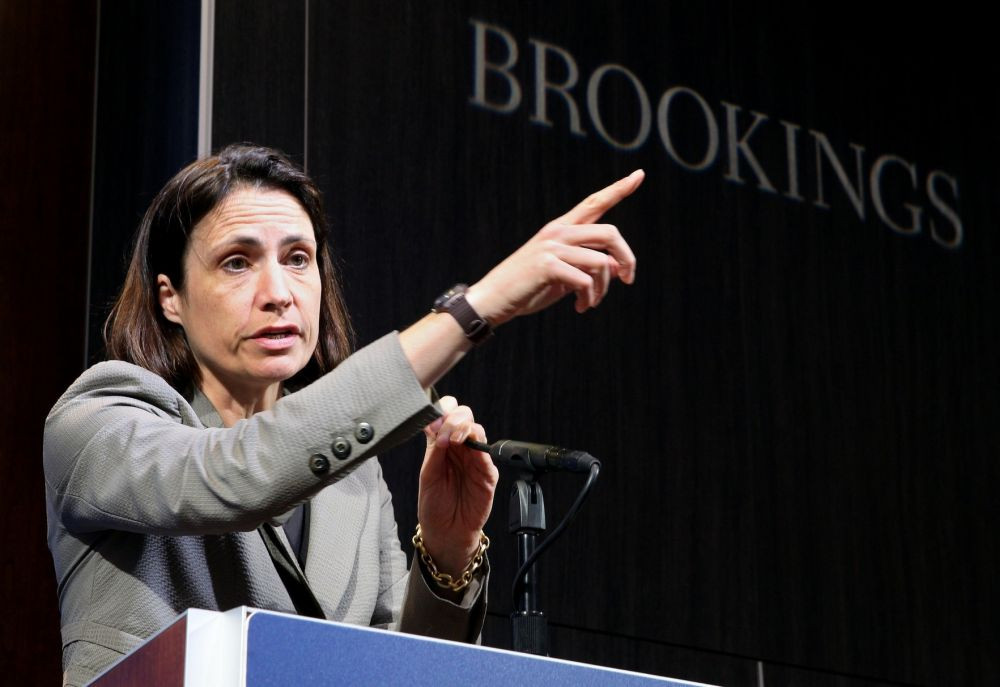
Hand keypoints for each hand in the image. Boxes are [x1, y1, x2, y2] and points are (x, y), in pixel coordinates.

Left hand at [416, 396, 497, 576]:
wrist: (446, 533)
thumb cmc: (434, 506)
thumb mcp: (427, 474)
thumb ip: (433, 449)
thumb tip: (435, 423)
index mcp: (444, 445)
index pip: (447, 415)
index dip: (442, 411)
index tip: (432, 421)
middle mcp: (461, 449)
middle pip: (465, 416)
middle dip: (454, 417)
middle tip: (442, 430)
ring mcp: (475, 459)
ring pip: (477, 429)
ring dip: (462, 428)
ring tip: (448, 440)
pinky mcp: (488, 473)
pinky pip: (486, 453)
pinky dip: (475, 445)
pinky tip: (461, 448)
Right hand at [467, 169, 643, 325]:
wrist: (493, 300)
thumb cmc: (528, 288)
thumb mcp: (563, 275)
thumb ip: (588, 266)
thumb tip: (616, 267)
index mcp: (561, 229)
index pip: (594, 203)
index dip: (618, 189)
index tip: (639, 175)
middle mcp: (558, 232)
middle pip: (610, 233)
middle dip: (627, 258)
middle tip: (628, 279)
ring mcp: (551, 248)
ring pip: (601, 262)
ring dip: (603, 288)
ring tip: (592, 302)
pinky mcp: (547, 266)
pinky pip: (585, 280)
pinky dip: (589, 298)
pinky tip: (581, 307)